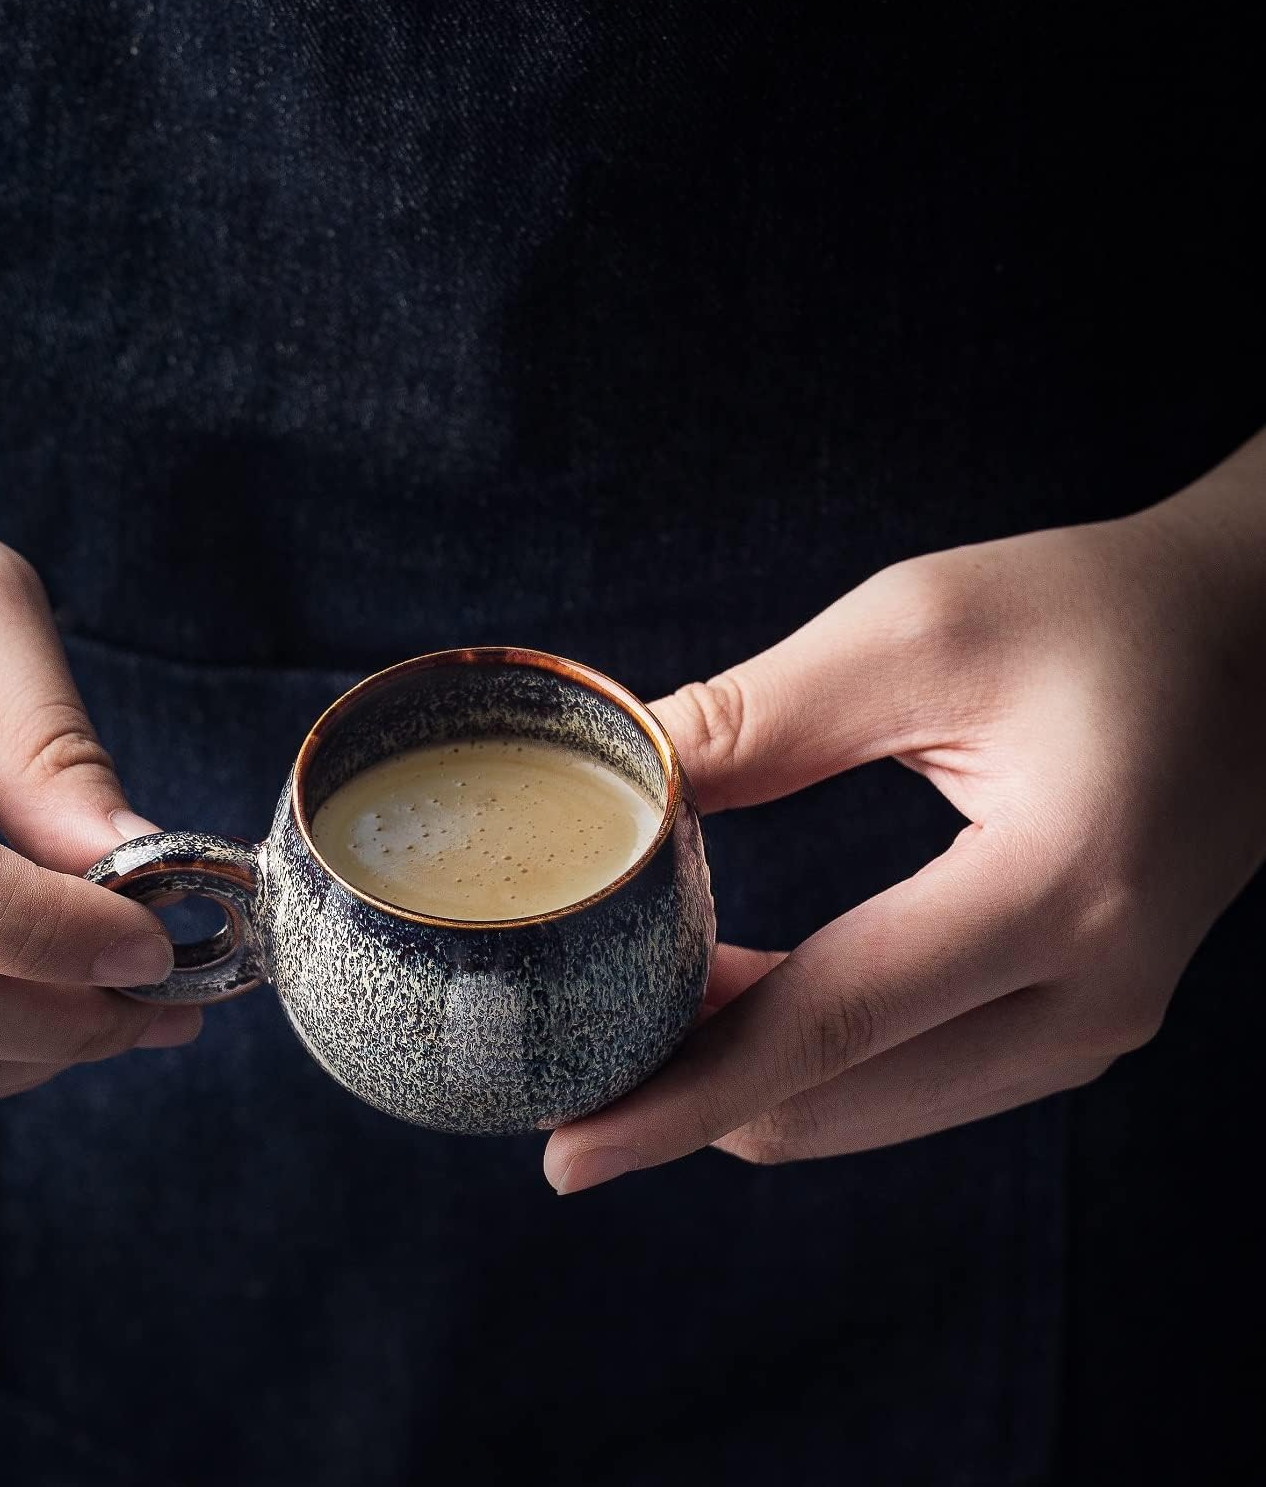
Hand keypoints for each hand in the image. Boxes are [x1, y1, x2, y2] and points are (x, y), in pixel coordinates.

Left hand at [545, 430, 1265, 1190]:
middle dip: (687, 1094)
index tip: (566, 1152)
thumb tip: (617, 791)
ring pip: (865, 1109)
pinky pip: (908, 1080)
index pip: (827, 1029)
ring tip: (627, 1014)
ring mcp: (1090, 1026)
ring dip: (740, 1078)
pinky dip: (805, 1060)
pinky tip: (727, 1001)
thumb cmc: (1098, 611)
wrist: (1259, 637)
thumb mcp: (918, 630)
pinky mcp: (1072, 1020)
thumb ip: (757, 720)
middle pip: (834, 1100)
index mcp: (1056, 891)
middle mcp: (1088, 997)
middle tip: (565, 1048)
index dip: (681, 1096)